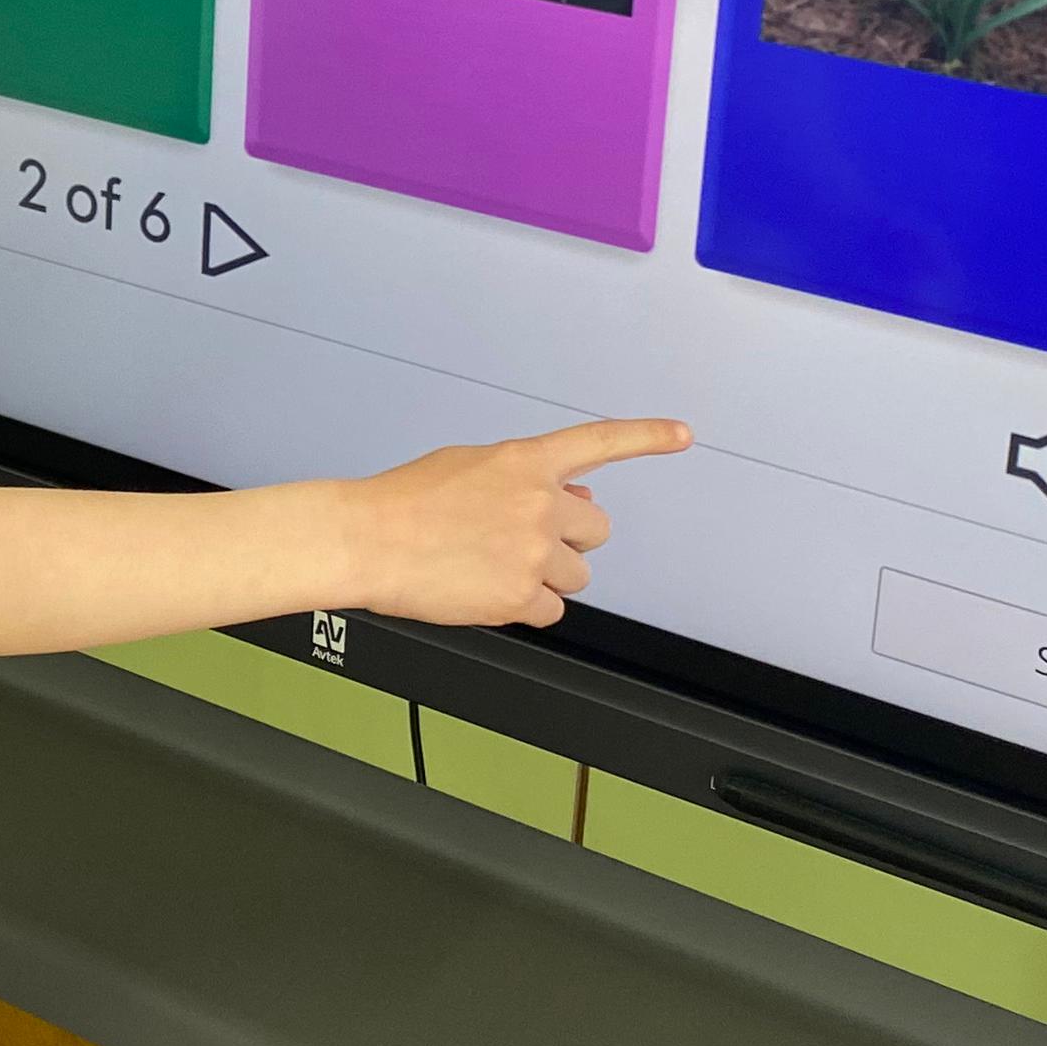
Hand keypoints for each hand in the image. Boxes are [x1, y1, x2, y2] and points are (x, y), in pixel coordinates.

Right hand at [346, 419, 690, 629]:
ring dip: (545, 577)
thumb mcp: (469, 467)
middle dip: (567, 540)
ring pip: (575, 575)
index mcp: (525, 462)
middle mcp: (538, 502)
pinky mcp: (521, 596)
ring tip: (493, 569)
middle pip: (595, 531)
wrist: (365, 539)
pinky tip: (485, 591)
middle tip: (523, 544)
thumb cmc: (403, 502)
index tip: (682, 435)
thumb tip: (575, 500)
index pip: (600, 443)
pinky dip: (524, 608)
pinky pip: (550, 611)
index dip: (647, 437)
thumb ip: (524, 478)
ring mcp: (533, 551)